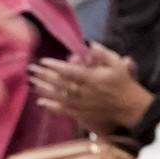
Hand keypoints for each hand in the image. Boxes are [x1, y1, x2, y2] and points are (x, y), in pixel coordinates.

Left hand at [30, 42, 152, 133]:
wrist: (129, 106)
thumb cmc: (123, 83)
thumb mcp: (117, 63)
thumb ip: (103, 54)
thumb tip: (90, 44)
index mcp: (92, 78)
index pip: (70, 72)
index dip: (55, 67)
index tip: (43, 61)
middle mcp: (84, 92)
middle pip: (60, 83)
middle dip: (44, 76)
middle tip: (30, 69)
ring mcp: (82, 104)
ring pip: (58, 96)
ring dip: (43, 90)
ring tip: (31, 82)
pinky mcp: (81, 113)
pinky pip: (63, 110)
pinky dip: (51, 107)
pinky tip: (40, 102)